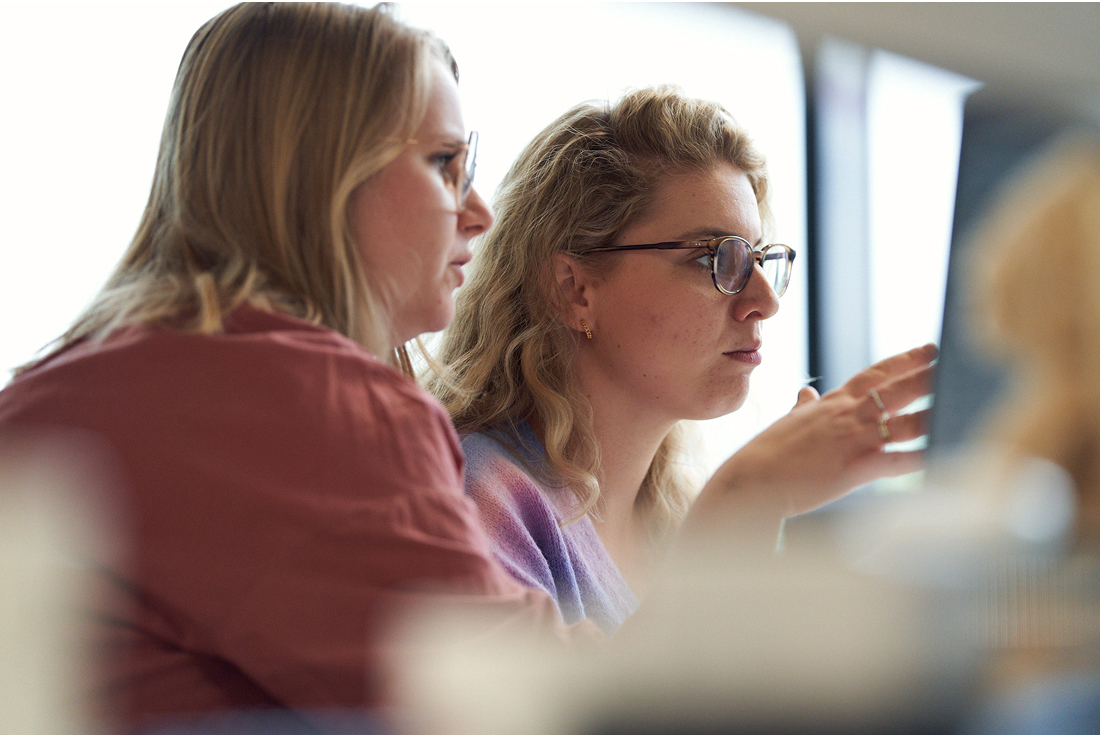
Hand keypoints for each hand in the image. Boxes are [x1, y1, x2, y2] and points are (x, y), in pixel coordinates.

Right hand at [698, 343, 937, 521]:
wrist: (752, 479)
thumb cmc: (767, 454)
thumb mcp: (787, 422)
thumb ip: (803, 406)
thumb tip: (805, 393)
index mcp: (832, 402)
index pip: (875, 373)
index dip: (905, 361)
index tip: (928, 350)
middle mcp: (847, 414)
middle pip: (898, 389)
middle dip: (930, 376)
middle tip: (957, 366)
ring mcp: (853, 438)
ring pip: (905, 421)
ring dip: (936, 413)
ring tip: (961, 404)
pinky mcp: (857, 466)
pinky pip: (900, 461)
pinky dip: (924, 458)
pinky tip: (945, 455)